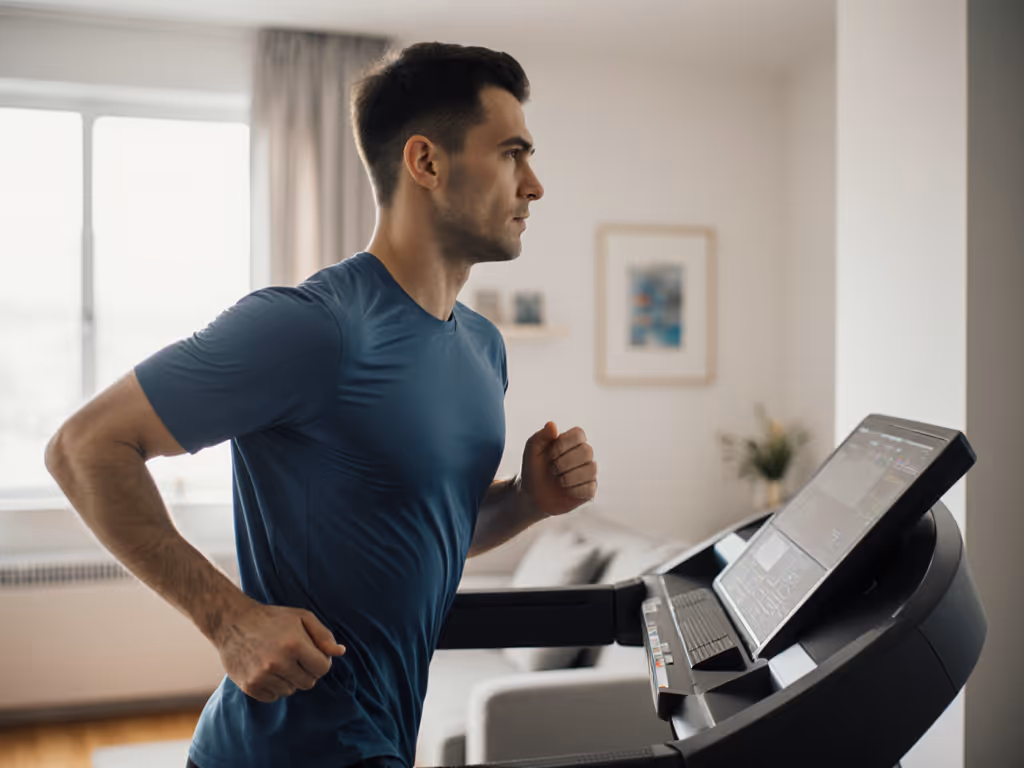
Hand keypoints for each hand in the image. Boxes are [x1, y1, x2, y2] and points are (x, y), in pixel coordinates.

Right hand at [213, 597, 345, 702]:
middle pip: (309, 683)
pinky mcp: (250, 686)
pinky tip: (266, 670)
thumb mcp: (302, 617)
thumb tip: (340, 652)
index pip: (323, 668)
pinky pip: (273, 697)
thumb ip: (323, 635)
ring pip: (291, 691)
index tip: (311, 653)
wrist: (232, 622)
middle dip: (306, 671)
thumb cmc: (273, 618)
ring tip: (278, 661)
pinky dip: (274, 687)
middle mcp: (278, 662)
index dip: (321, 661)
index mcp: (295, 644)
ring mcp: (262, 676)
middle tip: (294, 657)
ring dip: (289, 679)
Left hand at [520, 421, 597, 517]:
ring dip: (569, 477)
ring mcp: (588, 472)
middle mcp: (583, 455)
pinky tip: (566, 490)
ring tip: (558, 480)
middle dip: (565, 462)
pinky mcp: (590, 489)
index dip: (564, 444)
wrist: (532, 497)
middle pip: (587, 450)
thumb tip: (552, 424)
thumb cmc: (533, 471)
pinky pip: (589, 488)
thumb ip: (540, 437)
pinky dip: (574, 490)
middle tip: (552, 470)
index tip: (550, 455)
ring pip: (590, 469)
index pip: (579, 434)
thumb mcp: (531, 452)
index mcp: (570, 441)